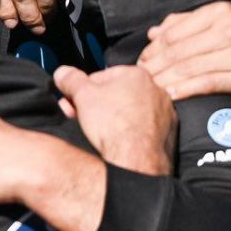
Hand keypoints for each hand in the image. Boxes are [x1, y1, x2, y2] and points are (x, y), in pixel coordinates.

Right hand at [56, 65, 175, 174]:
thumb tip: (63, 73)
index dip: (81, 90)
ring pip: (129, 110)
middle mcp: (155, 90)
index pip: (99, 76)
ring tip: (98, 129)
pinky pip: (142, 126)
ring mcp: (163, 111)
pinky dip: (129, 130)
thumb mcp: (81, 95)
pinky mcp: (166, 131)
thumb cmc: (114, 124)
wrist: (136, 158)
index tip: (72, 101)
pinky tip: (117, 139)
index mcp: (136, 74)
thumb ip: (70, 79)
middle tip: (80, 115)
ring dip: (112, 117)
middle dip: (94, 104)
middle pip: (115, 93)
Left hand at [138, 2, 230, 102]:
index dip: (152, 49)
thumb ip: (186, 24)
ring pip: (189, 68)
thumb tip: (153, 33)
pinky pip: (208, 84)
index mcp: (218, 13)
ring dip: (164, 80)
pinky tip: (170, 94)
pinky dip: (185, 89)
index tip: (141, 62)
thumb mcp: (221, 20)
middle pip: (178, 52)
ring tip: (149, 89)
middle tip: (139, 78)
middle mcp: (229, 31)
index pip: (173, 33)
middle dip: (154, 66)